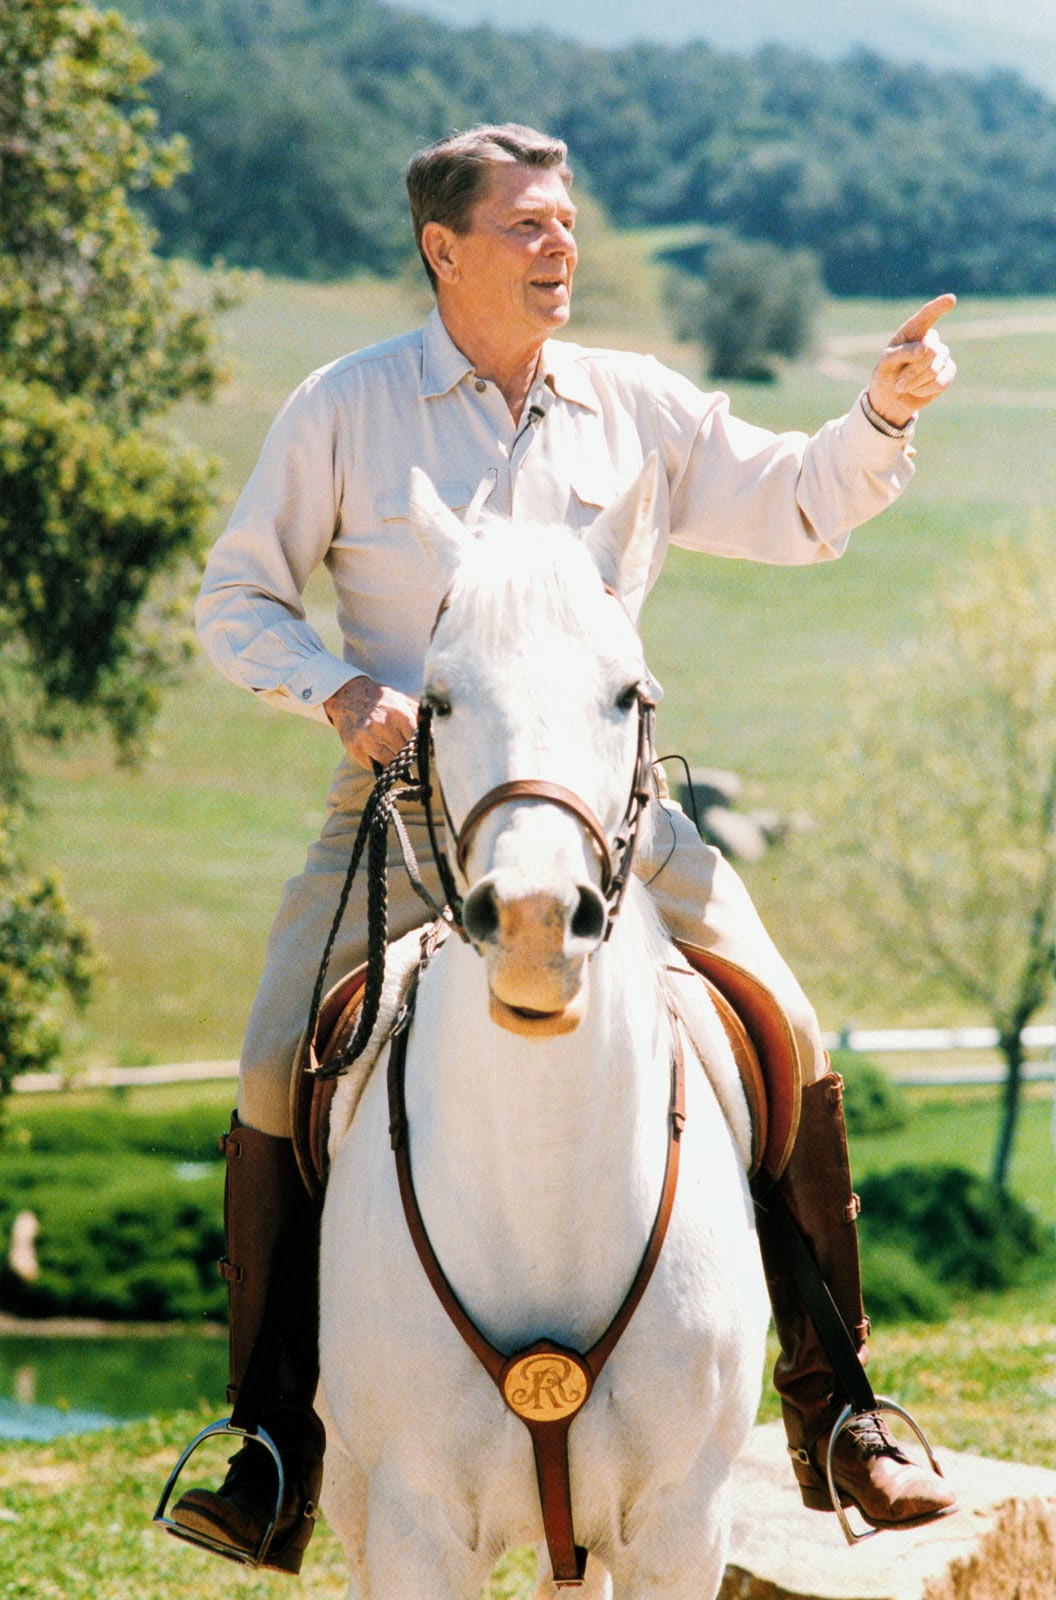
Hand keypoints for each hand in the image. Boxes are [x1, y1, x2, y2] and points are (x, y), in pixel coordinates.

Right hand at [324, 675, 418, 768]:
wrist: (348, 695)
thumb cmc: (380, 701)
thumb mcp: (403, 701)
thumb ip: (420, 718)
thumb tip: (433, 739)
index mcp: (399, 714)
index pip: (416, 742)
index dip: (421, 750)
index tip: (423, 754)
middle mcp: (382, 726)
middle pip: (404, 753)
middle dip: (408, 756)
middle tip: (408, 756)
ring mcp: (367, 738)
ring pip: (390, 762)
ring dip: (395, 762)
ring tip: (396, 757)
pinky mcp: (354, 747)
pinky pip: (373, 766)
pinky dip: (379, 764)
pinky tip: (380, 756)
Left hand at [867, 294, 956, 428]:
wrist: (892, 398)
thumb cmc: (887, 374)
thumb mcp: (886, 363)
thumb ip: (903, 352)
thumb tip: (926, 349)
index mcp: (913, 331)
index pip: (926, 316)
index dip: (938, 307)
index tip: (951, 299)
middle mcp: (930, 340)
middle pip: (930, 351)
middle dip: (912, 371)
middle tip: (898, 383)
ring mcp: (942, 355)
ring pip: (935, 368)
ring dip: (915, 382)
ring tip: (903, 387)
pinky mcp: (948, 372)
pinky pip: (941, 381)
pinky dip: (925, 390)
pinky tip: (916, 391)